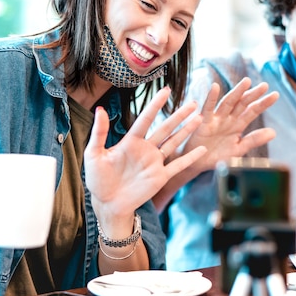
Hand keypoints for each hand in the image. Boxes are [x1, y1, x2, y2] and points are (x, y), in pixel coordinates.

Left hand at [84, 87, 206, 230]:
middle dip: (179, 115)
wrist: (107, 203)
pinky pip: (178, 166)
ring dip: (187, 131)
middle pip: (166, 128)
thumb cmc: (98, 180)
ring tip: (200, 119)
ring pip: (174, 142)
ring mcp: (154, 163)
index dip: (156, 105)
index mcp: (131, 142)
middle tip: (193, 103)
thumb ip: (99, 133)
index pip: (146, 119)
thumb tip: (99, 110)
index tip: (165, 91)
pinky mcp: (160, 177)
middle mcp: (146, 149)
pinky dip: (190, 157)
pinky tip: (202, 149)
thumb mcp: (94, 155)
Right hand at [180, 77, 278, 172]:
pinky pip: (207, 109)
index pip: (253, 111)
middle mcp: (228, 119)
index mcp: (238, 124)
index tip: (275, 95)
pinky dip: (210, 98)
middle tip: (264, 85)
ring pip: (228, 102)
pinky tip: (215, 87)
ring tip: (246, 82)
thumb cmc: (218, 156)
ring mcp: (216, 119)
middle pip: (242, 103)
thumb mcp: (239, 149)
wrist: (198, 164)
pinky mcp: (204, 122)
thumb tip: (273, 132)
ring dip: (236, 92)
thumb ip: (254, 140)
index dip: (263, 103)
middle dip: (253, 94)